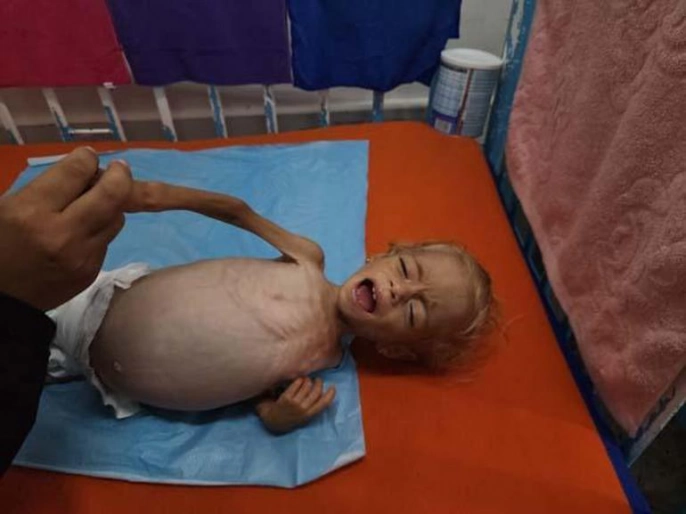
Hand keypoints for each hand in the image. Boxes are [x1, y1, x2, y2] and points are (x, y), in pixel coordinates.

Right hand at [0, 147, 131, 309]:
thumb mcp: (8, 205)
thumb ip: (48, 186)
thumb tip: (88, 169)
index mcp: (31, 211)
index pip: (76, 172)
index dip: (87, 158)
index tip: (89, 157)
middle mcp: (62, 233)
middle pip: (113, 194)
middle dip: (120, 175)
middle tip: (119, 168)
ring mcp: (81, 256)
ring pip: (117, 216)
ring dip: (112, 204)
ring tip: (97, 200)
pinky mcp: (91, 271)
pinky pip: (107, 239)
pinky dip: (101, 228)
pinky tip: (84, 230)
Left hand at [256, 377, 335, 433]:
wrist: (273, 421)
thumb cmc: (291, 417)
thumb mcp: (304, 417)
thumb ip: (313, 407)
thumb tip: (323, 393)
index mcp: (309, 415)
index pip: (324, 404)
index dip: (330, 395)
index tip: (333, 387)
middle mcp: (302, 409)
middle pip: (316, 392)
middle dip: (319, 383)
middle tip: (318, 380)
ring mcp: (294, 403)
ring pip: (306, 386)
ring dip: (308, 380)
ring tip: (307, 380)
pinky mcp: (286, 397)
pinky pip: (296, 384)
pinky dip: (299, 380)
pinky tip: (299, 380)